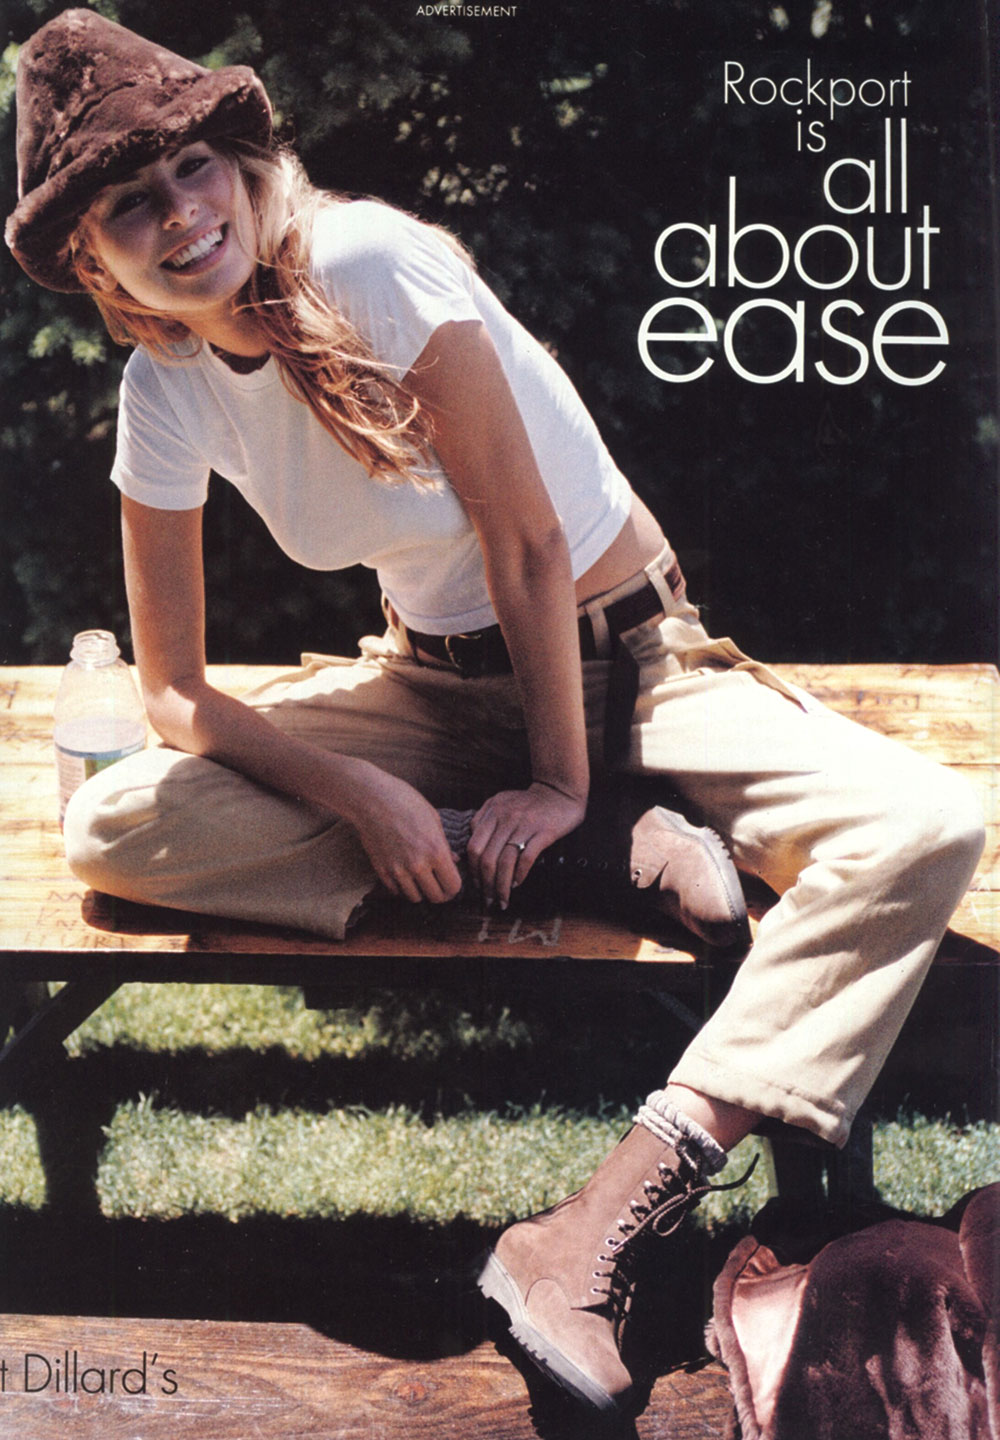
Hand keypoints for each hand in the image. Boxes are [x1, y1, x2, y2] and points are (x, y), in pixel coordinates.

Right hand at [350, 770, 463, 904]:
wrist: (371, 799)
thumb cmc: (406, 802)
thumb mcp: (433, 819)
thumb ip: (445, 844)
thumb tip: (454, 861)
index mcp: (436, 851)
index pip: (452, 887)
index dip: (454, 888)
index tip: (451, 883)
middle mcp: (418, 865)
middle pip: (435, 898)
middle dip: (440, 894)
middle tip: (438, 885)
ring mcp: (398, 870)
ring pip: (415, 898)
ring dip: (420, 892)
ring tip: (421, 881)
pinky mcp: (381, 870)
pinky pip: (396, 891)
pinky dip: (402, 887)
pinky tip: (404, 875)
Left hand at [467, 783, 586, 908]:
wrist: (560, 791)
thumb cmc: (528, 801)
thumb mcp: (501, 801)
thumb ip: (483, 818)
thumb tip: (471, 843)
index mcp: (493, 812)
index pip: (474, 847)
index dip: (473, 870)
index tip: (477, 884)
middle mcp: (506, 818)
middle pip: (487, 858)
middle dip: (485, 884)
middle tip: (488, 899)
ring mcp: (525, 825)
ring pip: (505, 862)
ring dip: (502, 886)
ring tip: (502, 899)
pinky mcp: (544, 832)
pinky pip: (526, 858)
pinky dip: (519, 874)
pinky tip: (517, 883)